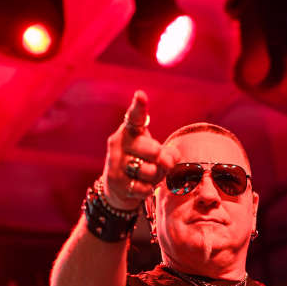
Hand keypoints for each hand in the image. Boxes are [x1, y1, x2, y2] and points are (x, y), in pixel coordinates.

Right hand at [101, 89, 178, 212]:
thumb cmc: (141, 163)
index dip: (139, 107)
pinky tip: (141, 186)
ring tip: (150, 175)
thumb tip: (171, 160)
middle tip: (164, 164)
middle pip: (153, 151)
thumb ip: (167, 154)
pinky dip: (148, 189)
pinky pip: (144, 187)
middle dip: (164, 160)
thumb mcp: (155, 154)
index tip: (141, 96)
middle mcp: (118, 143)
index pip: (135, 117)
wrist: (117, 188)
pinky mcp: (116, 182)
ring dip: (156, 177)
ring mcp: (115, 162)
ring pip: (150, 171)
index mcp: (129, 130)